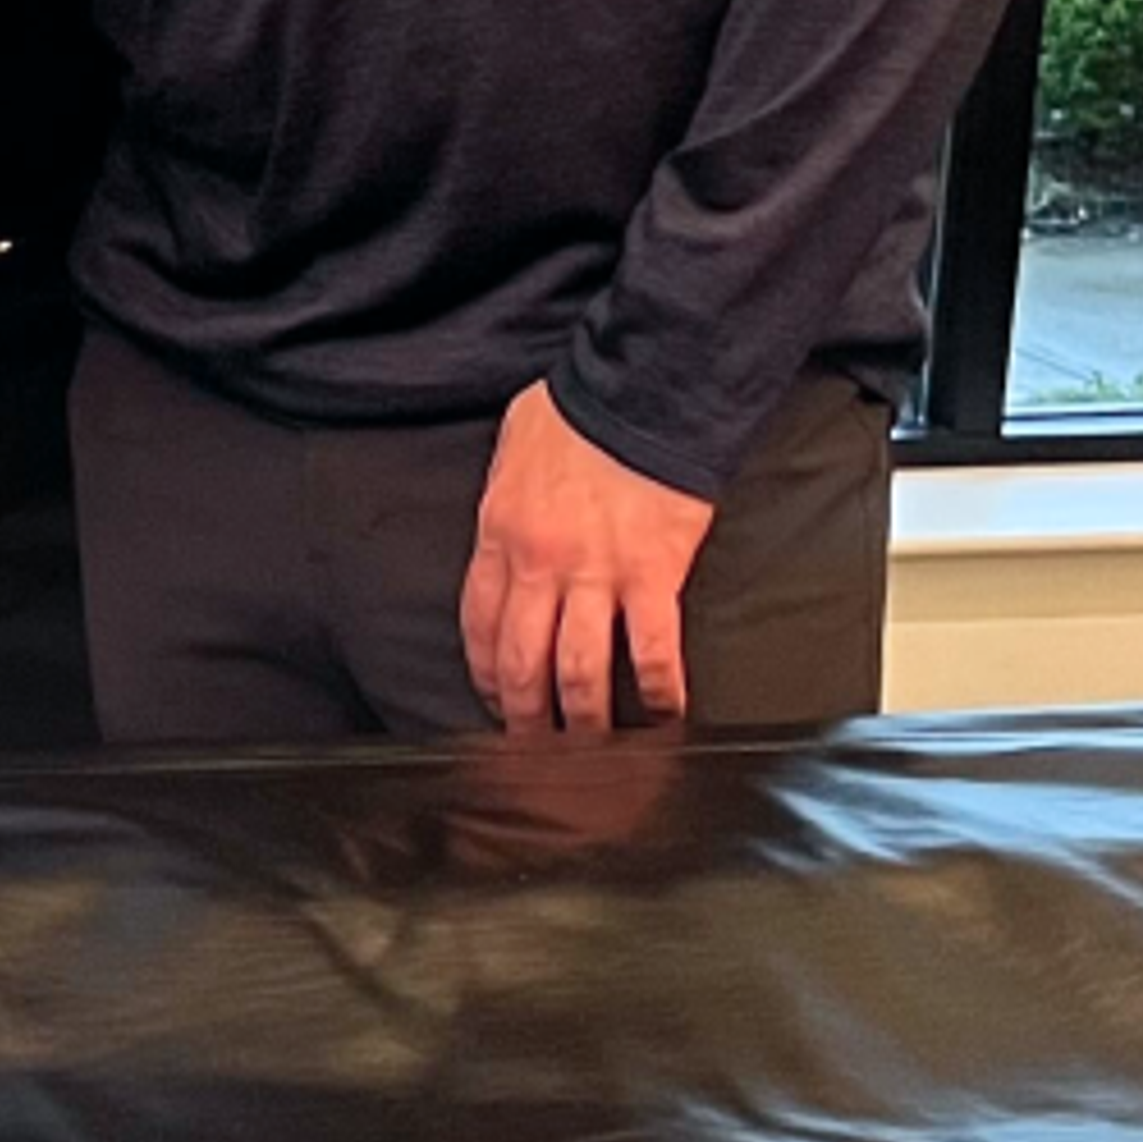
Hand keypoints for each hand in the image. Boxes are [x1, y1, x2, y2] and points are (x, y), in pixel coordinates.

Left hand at [460, 381, 716, 735]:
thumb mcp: (514, 448)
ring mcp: (596, 574)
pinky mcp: (653, 574)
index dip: (482, 669)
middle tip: (529, 747)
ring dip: (581, 720)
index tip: (490, 695)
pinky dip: (659, 692)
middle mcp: (540, 563)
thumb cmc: (580, 411)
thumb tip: (504, 528)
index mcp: (500, 533)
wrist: (642, 390)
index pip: (478, 621)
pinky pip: (652, 650)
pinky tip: (663, 717)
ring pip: (579, 670)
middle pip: (521, 660)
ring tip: (587, 751)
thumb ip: (504, 500)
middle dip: (522, 714)